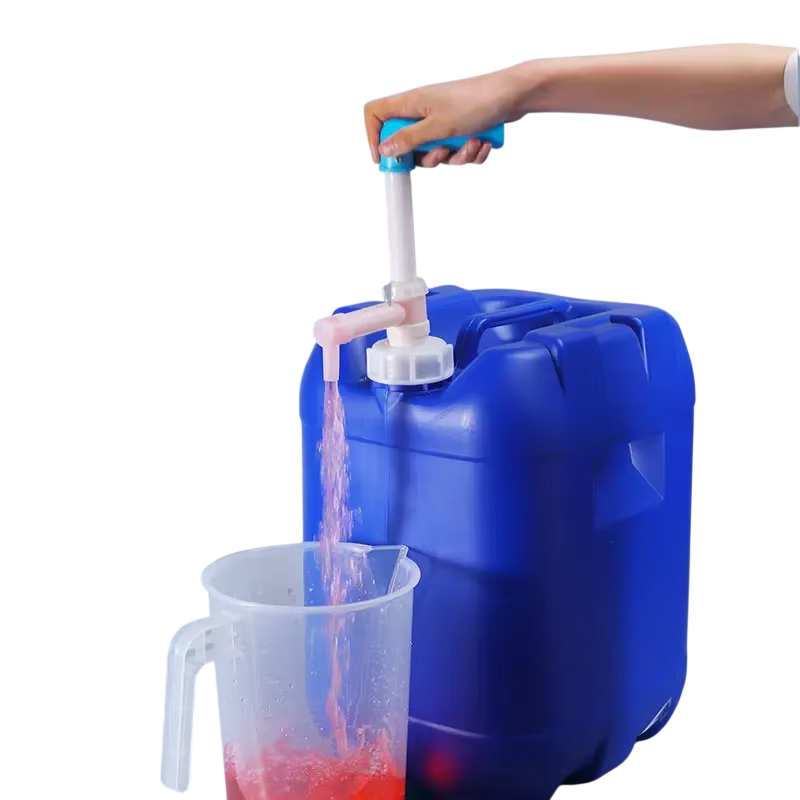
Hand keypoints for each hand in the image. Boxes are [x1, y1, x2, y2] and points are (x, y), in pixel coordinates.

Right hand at [364, 68, 526, 167]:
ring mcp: (441, 121)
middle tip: (441, 152)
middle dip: (428, 157)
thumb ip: (408, 139)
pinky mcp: (459, 129)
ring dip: (454, 157)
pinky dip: (469, 153)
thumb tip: (384, 149)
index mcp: (412, 103)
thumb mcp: (438, 126)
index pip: (376, 114)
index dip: (373, 136)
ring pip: (434, 152)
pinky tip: (482, 144)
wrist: (514, 96)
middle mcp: (423, 111)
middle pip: (407, 143)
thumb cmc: (476, 102)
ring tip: (471, 144)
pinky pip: (455, 152)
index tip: (383, 157)